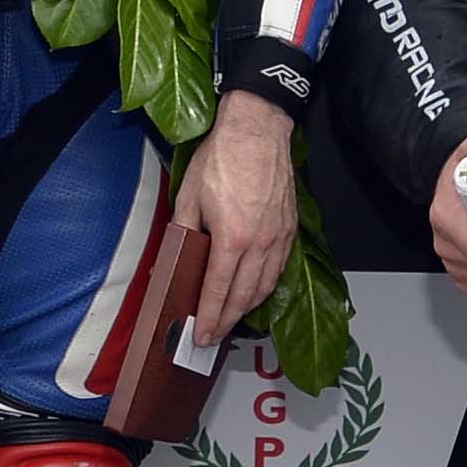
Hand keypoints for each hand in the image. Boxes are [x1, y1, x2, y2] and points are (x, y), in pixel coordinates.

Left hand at [170, 91, 300, 346]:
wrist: (257, 129)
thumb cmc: (222, 158)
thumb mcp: (189, 196)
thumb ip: (184, 231)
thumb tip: (177, 257)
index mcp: (232, 238)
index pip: (219, 291)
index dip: (210, 318)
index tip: (202, 336)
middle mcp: (260, 244)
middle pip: (245, 297)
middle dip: (228, 321)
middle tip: (215, 336)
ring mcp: (278, 237)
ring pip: (266, 286)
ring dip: (248, 307)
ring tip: (232, 318)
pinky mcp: (290, 228)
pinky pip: (279, 268)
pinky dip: (266, 286)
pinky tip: (255, 289)